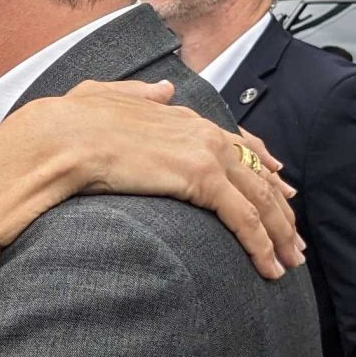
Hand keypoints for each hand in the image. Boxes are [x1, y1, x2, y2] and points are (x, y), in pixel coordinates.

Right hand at [23, 80, 303, 278]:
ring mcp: (207, 154)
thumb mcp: (108, 97)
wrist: (61, 137)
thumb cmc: (72, 123)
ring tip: (289, 263)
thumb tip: (164, 89)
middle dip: (280, 211)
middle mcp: (204, 132)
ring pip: (259, 200)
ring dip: (278, 235)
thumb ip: (141, 94)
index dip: (264, 169)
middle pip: (258, 176)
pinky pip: (243, 218)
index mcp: (184, 117)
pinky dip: (261, 245)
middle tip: (294, 240)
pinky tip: (269, 267)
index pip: (239, 145)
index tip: (282, 190)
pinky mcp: (202, 179)